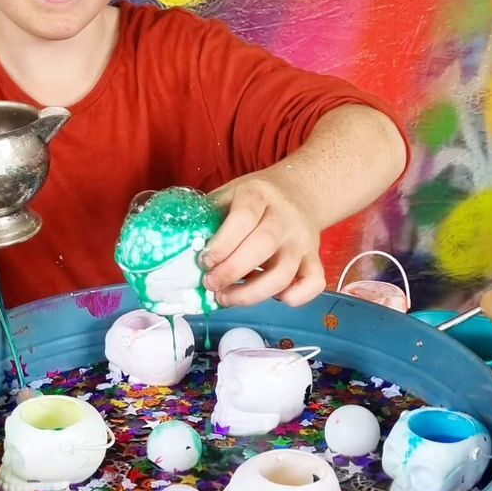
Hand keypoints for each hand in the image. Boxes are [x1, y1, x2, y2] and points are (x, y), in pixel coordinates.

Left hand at [201, 170, 325, 306]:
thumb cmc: (255, 199)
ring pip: (284, 273)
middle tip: (210, 284)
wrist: (300, 191)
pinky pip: (313, 282)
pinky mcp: (314, 258)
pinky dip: (296, 297)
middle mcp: (284, 217)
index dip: (222, 244)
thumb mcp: (229, 194)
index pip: (243, 218)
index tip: (203, 261)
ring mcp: (302, 240)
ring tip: (226, 298)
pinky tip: (274, 299)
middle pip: (262, 246)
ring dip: (252, 293)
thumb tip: (177, 246)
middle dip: (231, 271)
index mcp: (258, 195)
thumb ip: (209, 216)